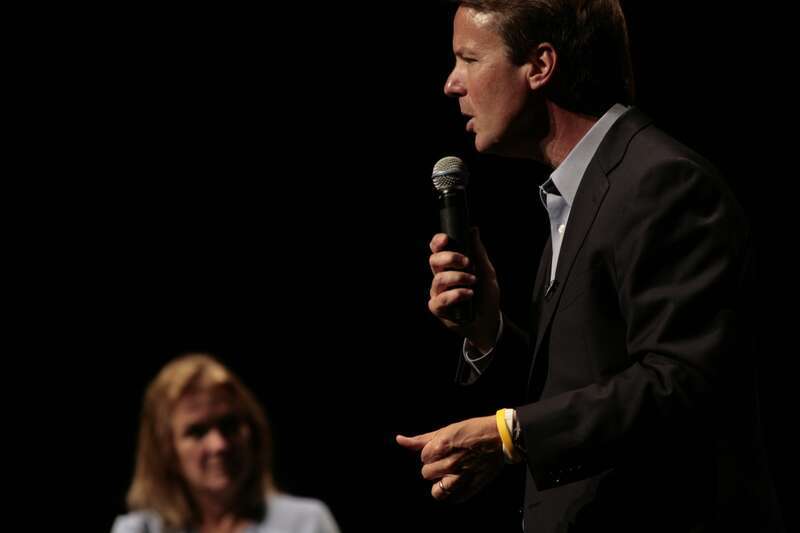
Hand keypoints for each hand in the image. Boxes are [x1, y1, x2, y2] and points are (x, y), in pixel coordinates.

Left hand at [396, 415, 503, 502]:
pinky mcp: (474, 486)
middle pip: (427, 474)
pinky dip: (454, 493)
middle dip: (434, 467)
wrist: (500, 436)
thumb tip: (400, 440)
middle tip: (447, 460)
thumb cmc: (473, 430)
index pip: (423, 458)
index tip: (442, 450)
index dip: (431, 454)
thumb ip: (421, 439)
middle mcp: (450, 462)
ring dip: (441, 483)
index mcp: (442, 446)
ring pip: (437, 492)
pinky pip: (455, 498)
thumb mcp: (446, 429)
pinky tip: (458, 482)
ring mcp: (462, 476)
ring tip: (449, 474)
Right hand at [428, 228, 500, 350]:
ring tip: (473, 282)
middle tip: (468, 263)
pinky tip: (468, 295)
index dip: (437, 242)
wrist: (489, 320)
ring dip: (458, 278)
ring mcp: (438, 293)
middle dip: (450, 258)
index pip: (437, 250)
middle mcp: (441, 278)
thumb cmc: (486, 296)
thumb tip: (473, 230)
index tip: (445, 240)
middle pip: (434, 261)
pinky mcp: (438, 308)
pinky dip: (456, 295)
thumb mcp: (486, 272)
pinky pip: (440, 299)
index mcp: (450, 266)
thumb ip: (478, 252)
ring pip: (438, 279)